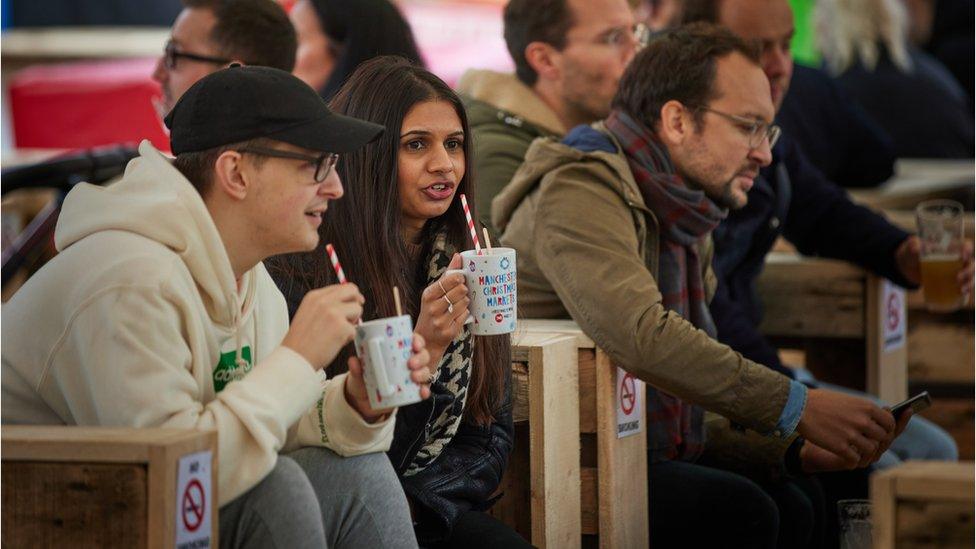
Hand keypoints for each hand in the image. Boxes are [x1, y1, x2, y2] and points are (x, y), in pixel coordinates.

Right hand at [282, 283, 363, 369]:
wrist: (295, 358)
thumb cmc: (301, 341)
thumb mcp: (308, 313)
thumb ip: (325, 305)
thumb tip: (348, 302)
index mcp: (314, 296)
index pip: (342, 287)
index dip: (350, 296)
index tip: (351, 303)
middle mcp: (324, 301)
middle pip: (353, 291)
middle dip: (356, 303)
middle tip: (353, 316)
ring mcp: (333, 313)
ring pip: (357, 310)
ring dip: (351, 323)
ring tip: (337, 333)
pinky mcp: (341, 327)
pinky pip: (354, 330)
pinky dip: (347, 338)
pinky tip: (334, 343)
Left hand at [344, 333, 432, 421]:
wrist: (363, 403)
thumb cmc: (363, 381)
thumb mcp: (358, 374)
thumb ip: (357, 368)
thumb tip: (354, 361)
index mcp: (396, 352)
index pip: (412, 341)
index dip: (417, 340)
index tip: (414, 344)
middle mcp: (407, 362)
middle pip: (422, 355)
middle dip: (420, 357)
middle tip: (411, 364)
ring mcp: (411, 377)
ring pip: (425, 370)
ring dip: (423, 373)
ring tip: (413, 377)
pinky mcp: (413, 392)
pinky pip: (423, 389)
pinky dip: (424, 390)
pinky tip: (421, 392)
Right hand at [414, 253, 469, 369]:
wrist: (427, 339)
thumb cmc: (432, 312)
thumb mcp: (434, 293)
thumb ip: (446, 275)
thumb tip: (458, 255)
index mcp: (428, 295)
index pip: (450, 280)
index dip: (460, 278)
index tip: (461, 279)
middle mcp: (433, 308)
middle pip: (460, 290)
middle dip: (463, 290)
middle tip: (461, 293)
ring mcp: (441, 321)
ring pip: (464, 303)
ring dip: (465, 303)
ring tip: (458, 305)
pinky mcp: (449, 331)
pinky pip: (465, 315)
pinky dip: (464, 314)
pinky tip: (457, 315)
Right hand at [800, 409, 912, 471]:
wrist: (798, 406)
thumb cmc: (820, 402)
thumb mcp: (847, 400)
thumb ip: (864, 410)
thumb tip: (879, 419)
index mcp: (866, 407)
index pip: (890, 423)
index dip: (888, 430)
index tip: (880, 433)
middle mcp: (863, 421)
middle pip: (883, 438)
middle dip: (877, 443)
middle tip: (867, 444)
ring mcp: (851, 434)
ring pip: (871, 451)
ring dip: (865, 453)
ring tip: (856, 451)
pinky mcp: (839, 446)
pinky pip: (855, 460)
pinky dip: (852, 460)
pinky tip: (846, 457)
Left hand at [896, 236, 973, 301]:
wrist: (906, 267)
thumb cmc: (911, 253)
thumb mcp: (910, 248)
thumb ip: (912, 245)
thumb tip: (916, 247)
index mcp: (950, 246)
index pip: (966, 245)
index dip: (968, 249)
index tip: (963, 256)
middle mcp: (957, 258)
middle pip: (971, 262)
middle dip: (969, 271)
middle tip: (957, 278)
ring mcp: (955, 270)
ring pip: (970, 275)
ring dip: (970, 282)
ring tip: (961, 290)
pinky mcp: (951, 281)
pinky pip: (964, 284)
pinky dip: (967, 289)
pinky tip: (962, 294)